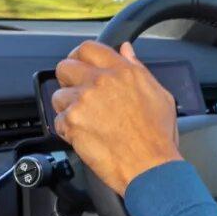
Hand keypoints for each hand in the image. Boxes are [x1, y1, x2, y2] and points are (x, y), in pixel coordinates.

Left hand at [51, 41, 180, 194]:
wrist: (150, 166)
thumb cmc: (158, 136)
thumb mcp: (159, 94)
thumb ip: (138, 68)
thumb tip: (126, 51)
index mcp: (122, 71)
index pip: (88, 48)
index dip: (80, 56)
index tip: (80, 66)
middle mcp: (101, 81)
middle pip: (65, 66)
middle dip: (68, 79)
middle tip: (77, 93)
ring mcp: (84, 100)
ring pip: (58, 95)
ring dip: (67, 107)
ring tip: (85, 121)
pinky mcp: (72, 121)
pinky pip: (57, 121)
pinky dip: (67, 130)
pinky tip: (85, 136)